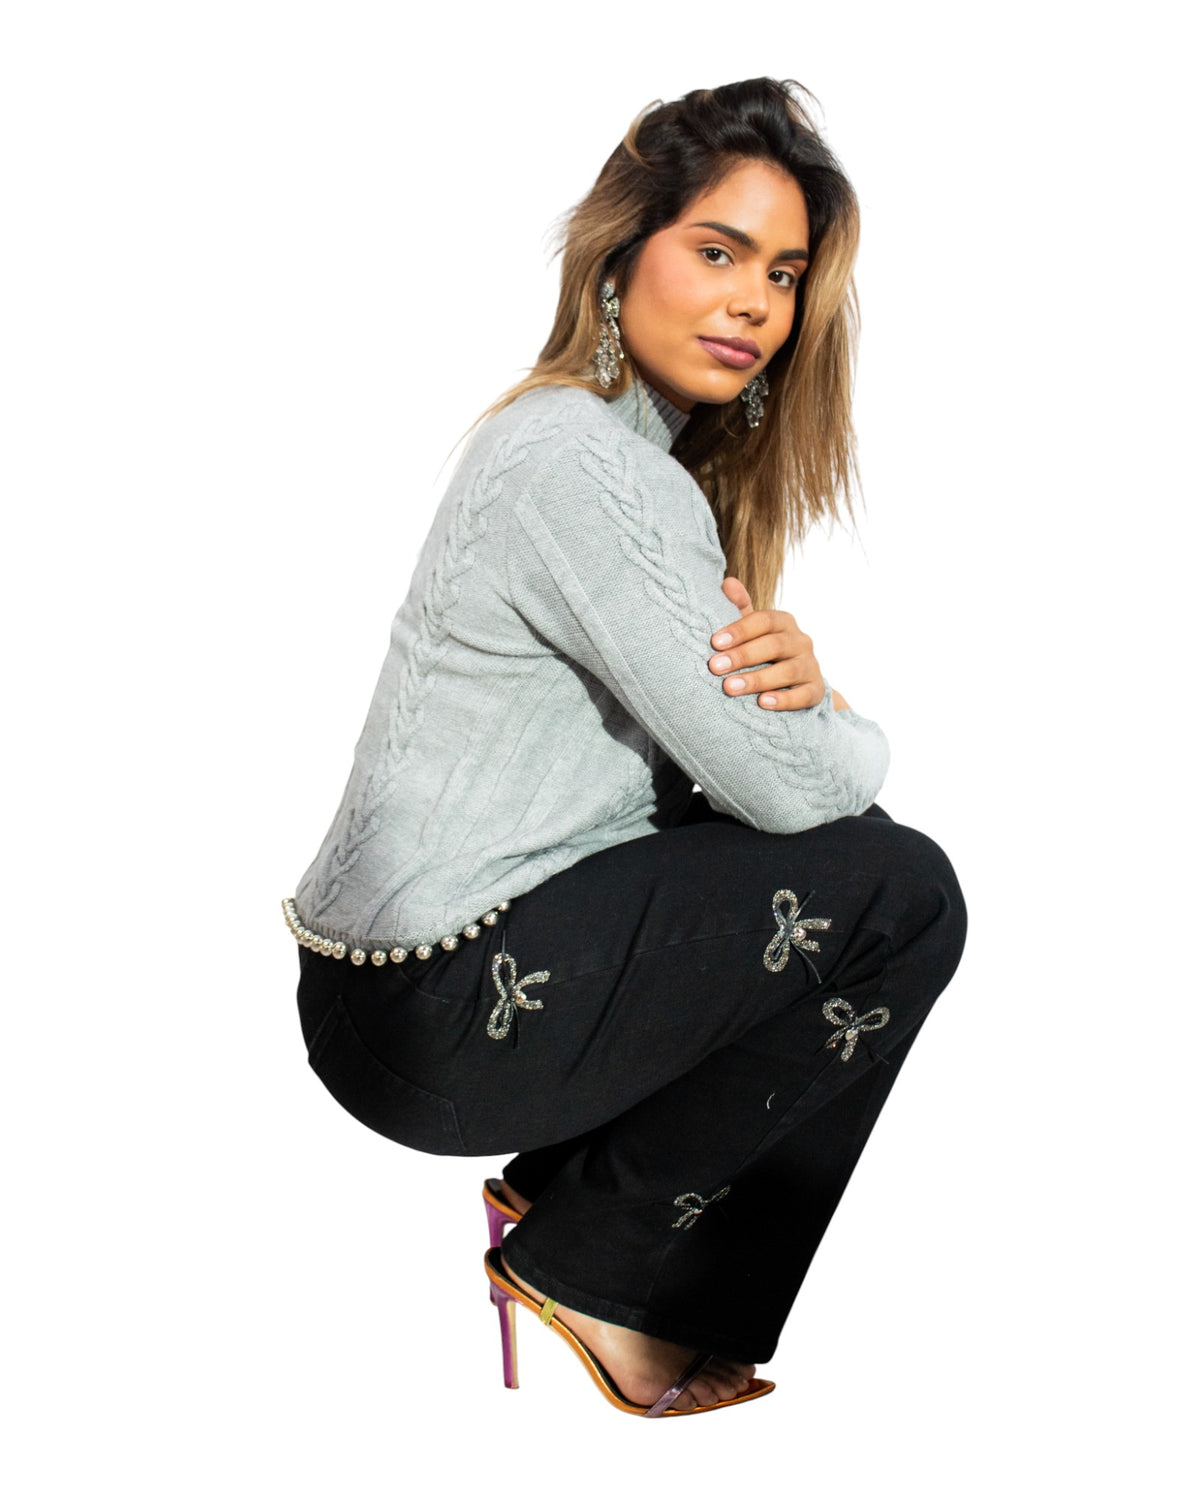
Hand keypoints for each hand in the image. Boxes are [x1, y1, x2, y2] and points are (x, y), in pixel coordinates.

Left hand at [708, 576, 848, 710]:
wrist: (797, 682)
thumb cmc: (765, 652)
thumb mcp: (753, 630)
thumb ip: (740, 608)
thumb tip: (728, 582)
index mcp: (784, 622)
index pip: (764, 620)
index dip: (740, 629)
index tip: (715, 642)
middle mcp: (801, 641)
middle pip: (774, 645)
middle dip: (742, 656)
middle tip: (715, 667)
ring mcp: (810, 666)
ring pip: (787, 671)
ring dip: (757, 679)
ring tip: (730, 688)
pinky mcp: (816, 691)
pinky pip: (804, 696)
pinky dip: (784, 700)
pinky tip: (762, 703)